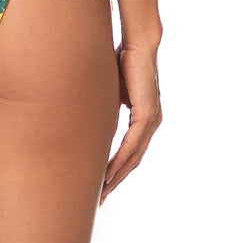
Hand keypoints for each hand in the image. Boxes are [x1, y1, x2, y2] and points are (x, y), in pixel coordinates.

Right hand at [99, 39, 162, 204]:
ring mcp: (151, 121)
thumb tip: (89, 117)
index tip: (103, 184)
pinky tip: (109, 174)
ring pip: (133, 157)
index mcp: (145, 118)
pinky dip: (120, 161)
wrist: (138, 43)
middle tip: (101, 199)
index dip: (117, 168)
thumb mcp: (111, 90)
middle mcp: (152, 123)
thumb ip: (106, 107)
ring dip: (117, 176)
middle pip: (133, 160)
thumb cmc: (123, 60)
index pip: (131, 150)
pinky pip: (132, 145)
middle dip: (116, 180)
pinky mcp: (146, 115)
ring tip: (102, 192)